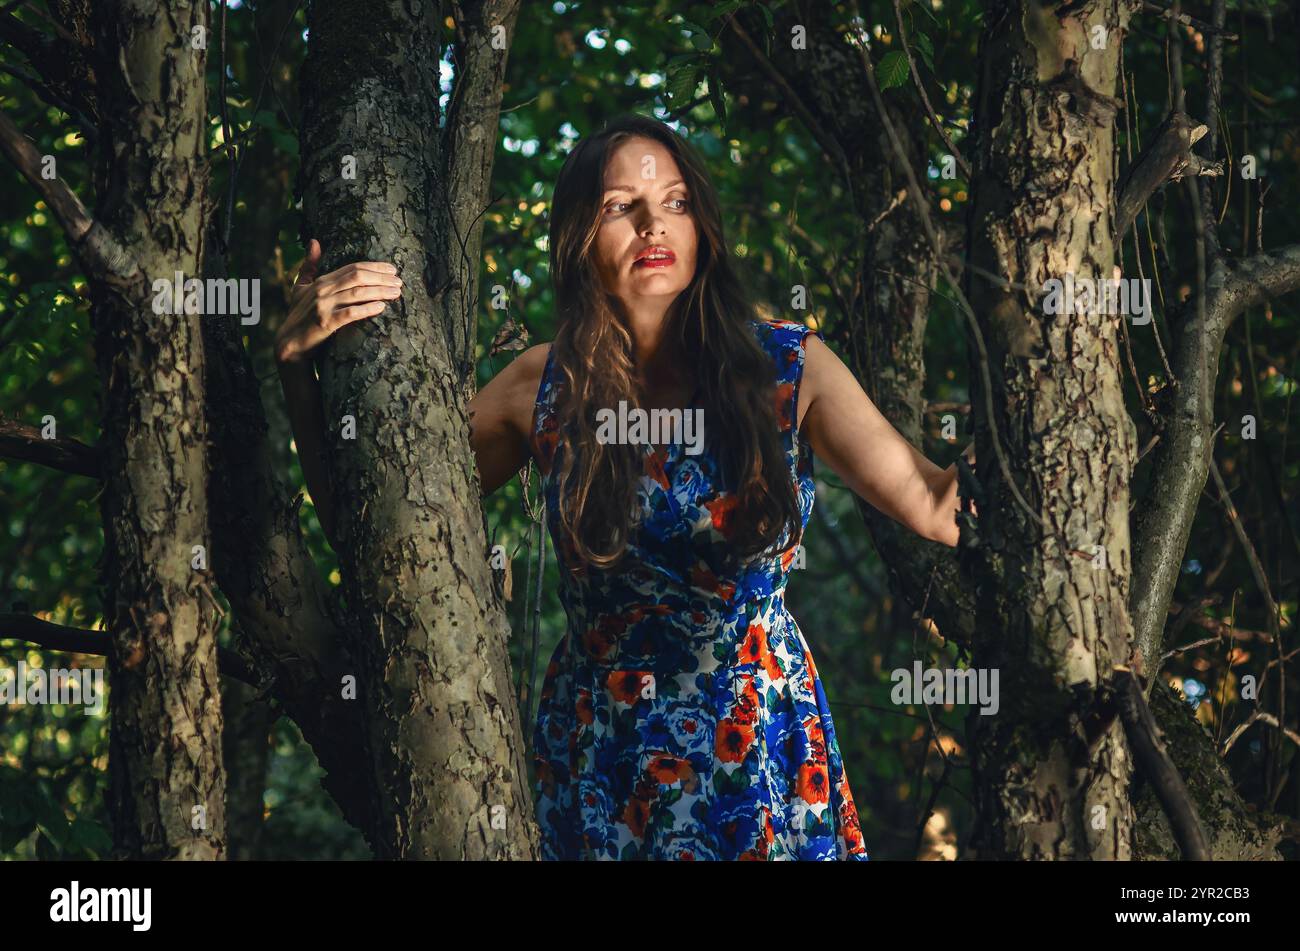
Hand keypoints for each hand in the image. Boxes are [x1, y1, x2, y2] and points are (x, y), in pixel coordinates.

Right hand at [274, 238, 402, 363]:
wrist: (288, 343)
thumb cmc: (298, 314)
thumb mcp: (301, 286)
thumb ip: (310, 265)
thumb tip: (314, 241)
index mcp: (322, 281)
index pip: (353, 268)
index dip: (374, 267)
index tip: (392, 270)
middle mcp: (323, 290)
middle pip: (358, 277)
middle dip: (381, 278)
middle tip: (399, 282)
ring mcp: (324, 306)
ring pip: (357, 293)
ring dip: (380, 291)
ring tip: (396, 293)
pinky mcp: (325, 323)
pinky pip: (350, 313)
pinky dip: (367, 309)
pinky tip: (381, 307)